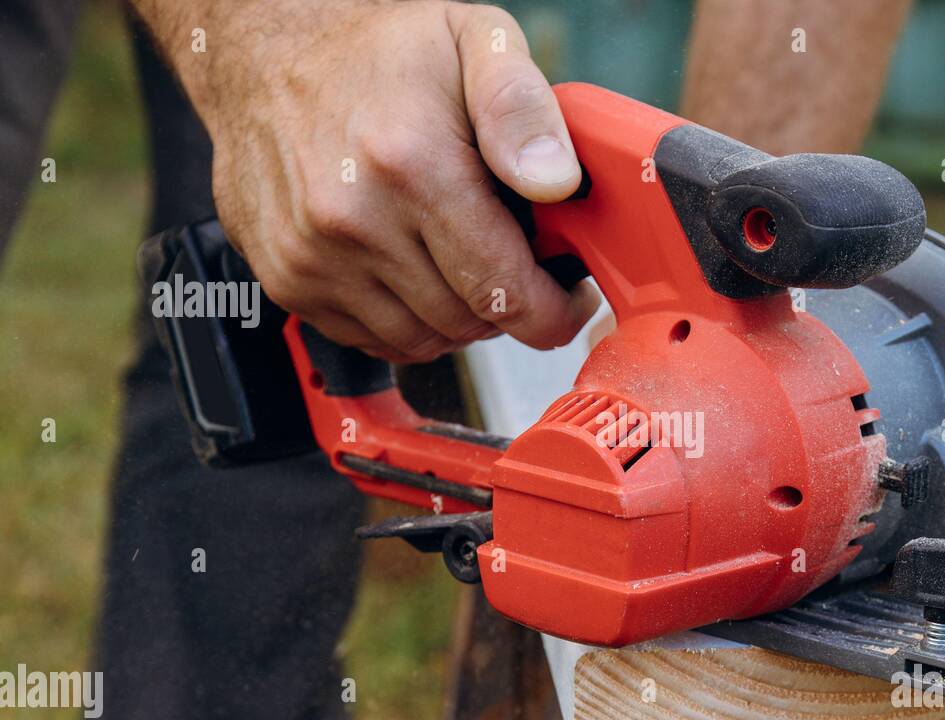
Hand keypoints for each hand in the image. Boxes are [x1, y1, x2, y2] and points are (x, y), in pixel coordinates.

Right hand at [190, 0, 599, 360]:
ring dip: (457, 319)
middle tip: (518, 266)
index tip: (567, 301)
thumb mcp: (474, 40)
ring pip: (422, 341)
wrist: (263, 52)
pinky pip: (372, 339)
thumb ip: (523, 108)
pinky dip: (406, 322)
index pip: (504, 291)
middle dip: (508, 307)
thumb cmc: (379, 51)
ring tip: (464, 263)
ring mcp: (312, 257)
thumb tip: (556, 182)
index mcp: (411, 164)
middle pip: (468, 323)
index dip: (552, 312)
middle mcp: (353, 220)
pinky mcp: (287, 280)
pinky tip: (414, 270)